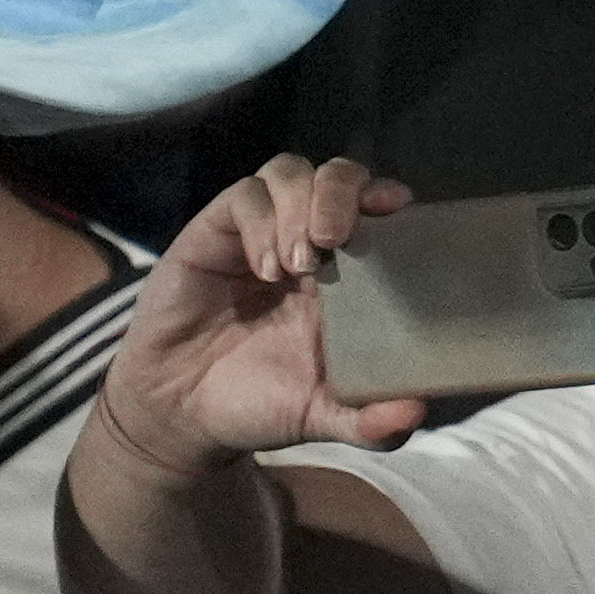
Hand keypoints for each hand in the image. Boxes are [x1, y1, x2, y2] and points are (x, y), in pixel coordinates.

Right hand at [103, 159, 432, 467]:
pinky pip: (244, 196)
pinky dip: (261, 221)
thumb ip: (368, 421)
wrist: (181, 413)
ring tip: (297, 263)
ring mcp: (261, 234)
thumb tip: (413, 414)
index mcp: (351, 274)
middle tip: (335, 238)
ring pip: (291, 172)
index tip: (397, 209)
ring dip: (301, 204)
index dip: (390, 197)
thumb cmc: (261, 403)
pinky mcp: (215, 234)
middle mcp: (309, 243)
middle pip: (340, 175)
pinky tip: (264, 268)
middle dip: (344, 192)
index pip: (380, 208)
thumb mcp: (322, 416)